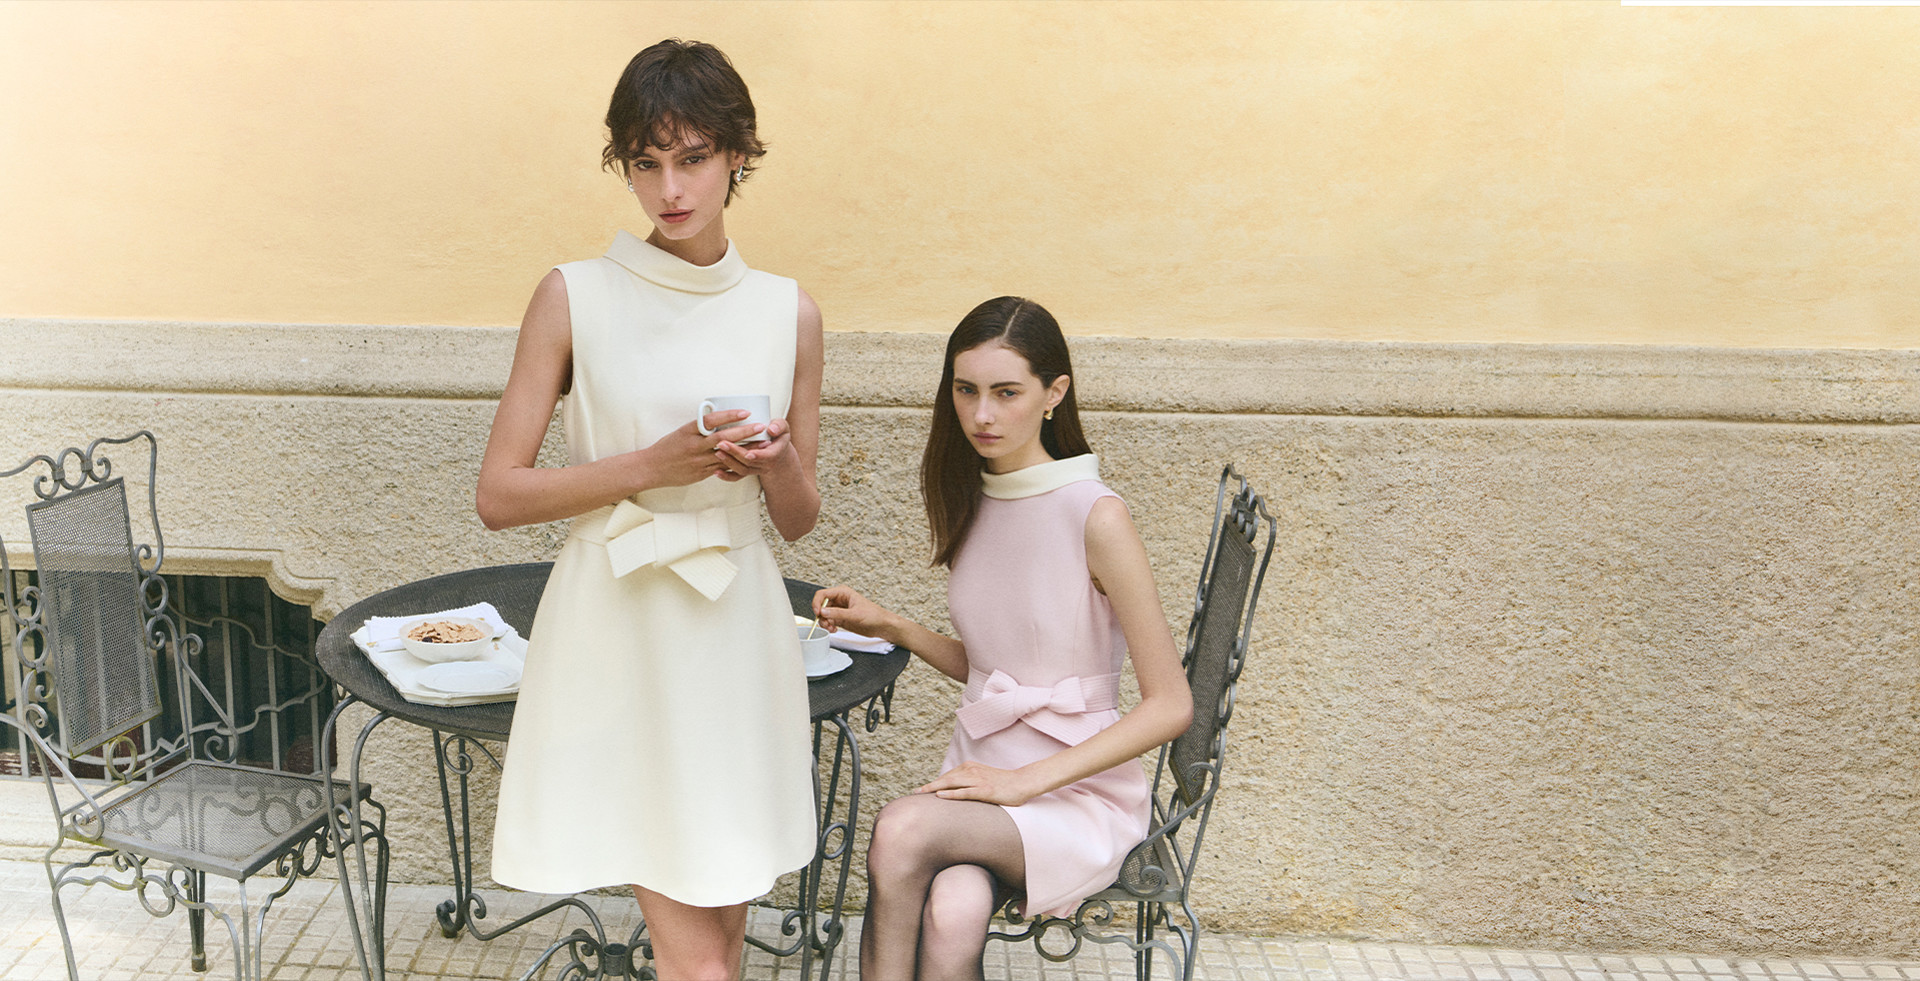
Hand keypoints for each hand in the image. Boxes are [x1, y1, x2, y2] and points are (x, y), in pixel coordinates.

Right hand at [640, 414, 753, 487]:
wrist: (652, 468)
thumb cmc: (667, 447)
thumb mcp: (682, 432)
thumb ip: (700, 428)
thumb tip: (719, 418)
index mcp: (689, 431)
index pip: (712, 421)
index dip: (730, 416)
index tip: (745, 412)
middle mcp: (694, 445)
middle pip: (724, 438)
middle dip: (745, 432)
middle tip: (761, 427)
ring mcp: (698, 461)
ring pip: (727, 454)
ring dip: (746, 449)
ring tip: (762, 444)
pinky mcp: (701, 473)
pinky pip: (722, 468)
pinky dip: (735, 462)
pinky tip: (749, 459)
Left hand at [713, 417, 792, 481]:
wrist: (778, 450)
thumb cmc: (778, 435)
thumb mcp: (783, 428)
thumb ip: (779, 426)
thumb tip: (771, 429)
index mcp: (775, 453)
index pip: (767, 456)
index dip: (757, 455)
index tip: (747, 453)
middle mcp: (766, 464)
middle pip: (750, 462)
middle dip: (736, 454)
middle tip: (722, 443)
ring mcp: (756, 469)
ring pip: (742, 470)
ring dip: (729, 462)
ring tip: (717, 452)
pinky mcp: (748, 471)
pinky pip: (737, 477)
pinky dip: (727, 476)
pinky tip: (716, 472)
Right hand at [811, 585, 890, 637]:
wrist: (881, 625)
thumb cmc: (874, 615)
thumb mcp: (855, 614)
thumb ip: (837, 613)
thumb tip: (823, 612)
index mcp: (843, 593)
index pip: (823, 594)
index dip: (817, 603)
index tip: (818, 613)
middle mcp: (839, 600)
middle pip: (821, 605)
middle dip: (821, 616)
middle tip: (826, 623)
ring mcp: (839, 610)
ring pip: (823, 615)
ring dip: (824, 622)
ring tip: (831, 628)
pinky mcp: (840, 619)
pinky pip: (828, 622)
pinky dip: (828, 626)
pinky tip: (834, 630)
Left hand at [915, 761, 1044, 806]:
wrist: (1023, 782)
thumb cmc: (1003, 783)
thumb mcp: (983, 779)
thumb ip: (969, 782)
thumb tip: (955, 792)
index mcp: (970, 767)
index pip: (948, 776)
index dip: (933, 783)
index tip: (920, 790)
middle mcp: (972, 771)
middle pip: (946, 778)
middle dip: (929, 786)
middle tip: (915, 792)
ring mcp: (978, 780)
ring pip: (951, 783)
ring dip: (935, 788)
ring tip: (921, 794)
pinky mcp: (985, 790)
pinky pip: (964, 792)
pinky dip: (951, 793)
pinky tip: (940, 796)